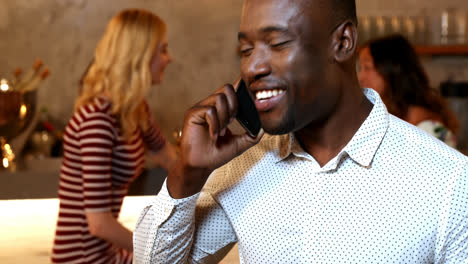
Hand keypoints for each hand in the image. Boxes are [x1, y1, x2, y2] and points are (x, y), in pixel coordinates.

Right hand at [167, 81, 263, 197]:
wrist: (201, 166)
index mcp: (221, 109)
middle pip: (227, 88)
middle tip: (231, 122)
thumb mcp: (239, 144)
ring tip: (220, 131)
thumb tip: (264, 128)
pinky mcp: (192, 114)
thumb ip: (252, 135)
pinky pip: (209, 110)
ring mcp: (200, 108)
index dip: (241, 86)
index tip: (249, 92)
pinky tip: (213, 135)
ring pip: (219, 98)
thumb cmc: (216, 154)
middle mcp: (210, 105)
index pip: (232, 90)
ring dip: (224, 117)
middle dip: (234, 106)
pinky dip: (215, 124)